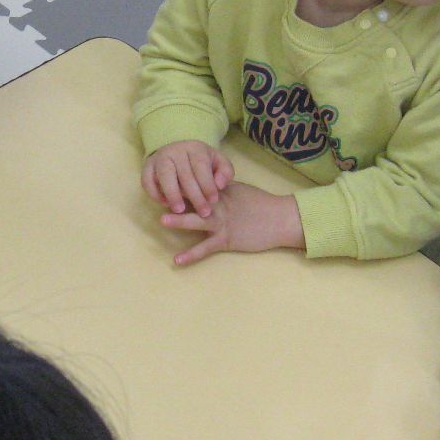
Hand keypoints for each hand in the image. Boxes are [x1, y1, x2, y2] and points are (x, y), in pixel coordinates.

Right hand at [142, 141, 233, 216]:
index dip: (207, 184)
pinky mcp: (147, 166)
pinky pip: (147, 180)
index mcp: (194, 148)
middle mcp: (175, 150)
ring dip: (172, 194)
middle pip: (185, 174)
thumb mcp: (218, 162)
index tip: (213, 201)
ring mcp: (159, 157)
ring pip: (165, 175)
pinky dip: (154, 193)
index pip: (201, 166)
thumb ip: (225, 172)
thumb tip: (219, 185)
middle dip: (195, 196)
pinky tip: (165, 204)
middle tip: (203, 212)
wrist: (178, 151)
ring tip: (180, 210)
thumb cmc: (202, 162)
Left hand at [159, 181, 302, 266]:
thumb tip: (204, 182)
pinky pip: (205, 248)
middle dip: (175, 198)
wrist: (281, 219)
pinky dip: (191, 255)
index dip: (180, 182)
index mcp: (220, 191)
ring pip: (197, 221)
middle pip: (193, 200)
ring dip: (179, 221)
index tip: (165, 179)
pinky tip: (177, 260)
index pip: (197, 184)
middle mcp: (218, 205)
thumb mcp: (239, 190)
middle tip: (158, 195)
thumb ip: (221, 187)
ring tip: (162, 221)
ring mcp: (221, 223)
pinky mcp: (226, 239)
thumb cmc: (262, 204)